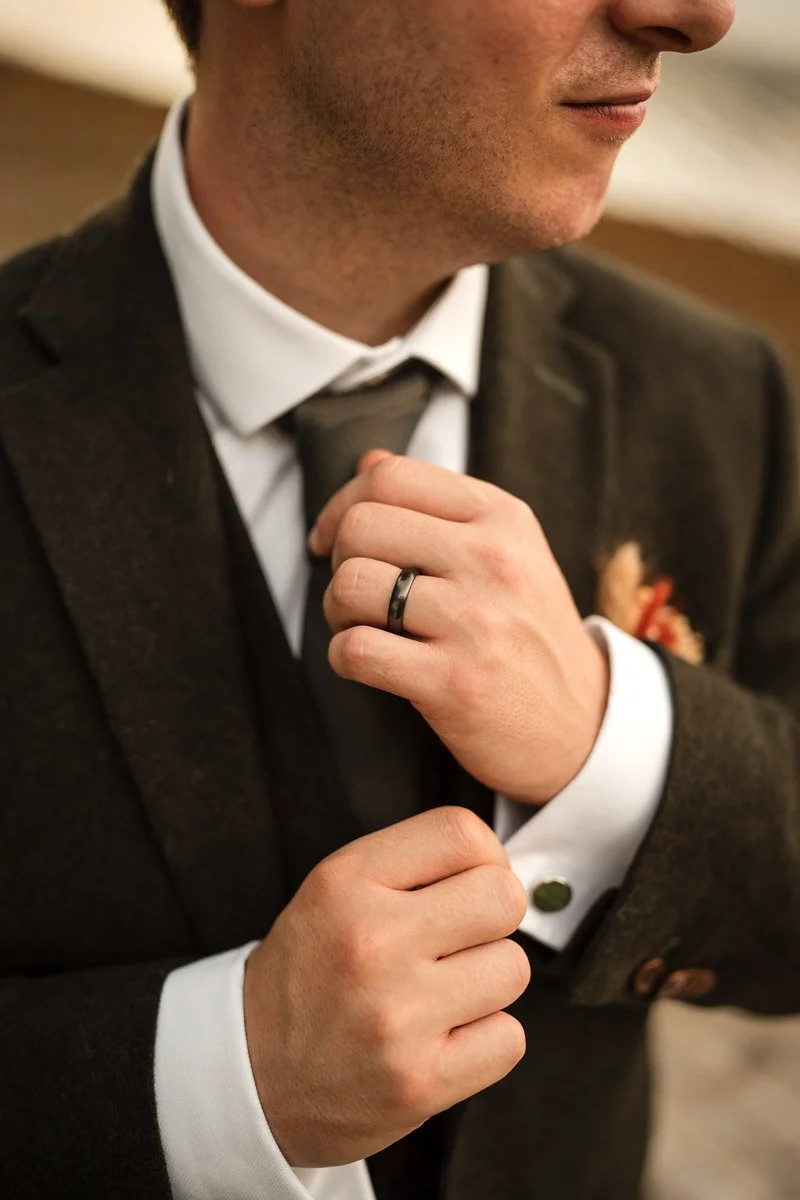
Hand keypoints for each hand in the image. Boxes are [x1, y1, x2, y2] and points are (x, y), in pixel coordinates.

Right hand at [243, 807, 529, 1167]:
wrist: (251, 1076)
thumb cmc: (309, 975)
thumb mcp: (332, 892)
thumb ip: (409, 865)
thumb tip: (498, 864)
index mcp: (345, 883)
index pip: (461, 833)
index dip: (485, 856)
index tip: (470, 881)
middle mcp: (371, 942)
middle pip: (503, 897)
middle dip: (492, 918)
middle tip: (460, 940)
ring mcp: (396, 1016)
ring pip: (512, 968)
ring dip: (488, 982)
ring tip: (441, 993)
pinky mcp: (419, 1082)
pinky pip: (510, 1038)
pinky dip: (487, 1040)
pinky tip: (443, 1037)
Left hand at [309, 450, 609, 805]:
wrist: (583, 725)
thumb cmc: (529, 635)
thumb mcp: (509, 553)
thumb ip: (439, 506)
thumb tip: (367, 462)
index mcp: (503, 517)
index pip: (391, 476)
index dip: (343, 505)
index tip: (334, 540)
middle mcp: (493, 560)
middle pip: (361, 527)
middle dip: (339, 561)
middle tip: (358, 594)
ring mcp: (476, 621)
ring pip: (350, 585)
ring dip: (337, 612)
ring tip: (366, 628)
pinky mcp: (455, 682)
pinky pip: (356, 650)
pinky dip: (344, 656)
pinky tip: (368, 663)